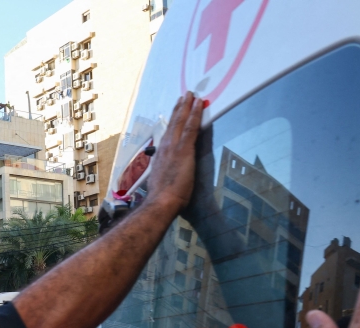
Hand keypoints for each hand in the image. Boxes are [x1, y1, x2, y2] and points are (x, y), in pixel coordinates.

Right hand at [146, 92, 203, 214]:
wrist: (161, 201)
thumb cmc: (162, 197)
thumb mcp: (160, 181)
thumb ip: (163, 173)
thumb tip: (163, 173)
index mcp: (160, 155)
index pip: (168, 134)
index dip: (173, 121)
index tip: (176, 111)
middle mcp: (165, 147)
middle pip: (173, 123)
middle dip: (180, 108)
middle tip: (184, 95)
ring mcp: (174, 146)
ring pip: (181, 121)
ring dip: (187, 106)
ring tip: (192, 95)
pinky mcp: (184, 149)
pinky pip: (191, 127)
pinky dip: (195, 114)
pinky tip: (199, 104)